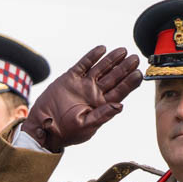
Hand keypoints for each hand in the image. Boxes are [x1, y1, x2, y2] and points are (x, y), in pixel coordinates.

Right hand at [21, 46, 141, 151]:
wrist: (44, 127)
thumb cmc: (66, 132)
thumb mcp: (86, 126)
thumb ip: (103, 115)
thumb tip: (120, 106)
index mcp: (102, 105)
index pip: (120, 91)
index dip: (129, 82)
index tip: (138, 74)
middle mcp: (95, 93)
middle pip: (113, 77)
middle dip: (124, 68)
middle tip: (135, 59)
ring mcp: (83, 85)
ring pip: (101, 68)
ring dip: (111, 60)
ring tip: (123, 51)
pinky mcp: (70, 78)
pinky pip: (83, 65)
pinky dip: (92, 57)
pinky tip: (101, 49)